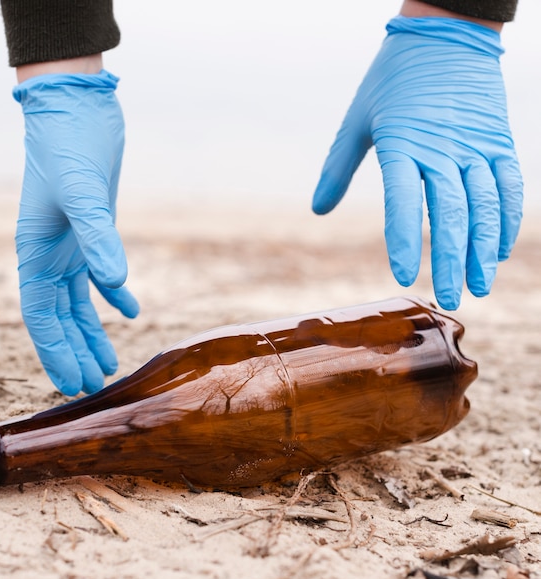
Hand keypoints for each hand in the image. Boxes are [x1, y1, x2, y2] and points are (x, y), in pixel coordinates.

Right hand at [13, 69, 138, 395]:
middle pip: (60, 317)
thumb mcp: (84, 193)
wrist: (78, 108)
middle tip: (92, 386)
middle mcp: (49, 253)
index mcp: (35, 251)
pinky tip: (130, 311)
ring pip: (79, 301)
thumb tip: (117, 288)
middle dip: (74, 352)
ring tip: (108, 363)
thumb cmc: (69, 145)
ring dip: (92, 331)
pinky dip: (114, 293)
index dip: (56, 352)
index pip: (42, 316)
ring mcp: (72, 243)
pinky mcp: (95, 231)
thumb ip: (100, 239)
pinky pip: (101, 272)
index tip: (71, 386)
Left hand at [312, 16, 522, 308]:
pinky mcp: (499, 141)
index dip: (403, 239)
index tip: (402, 276)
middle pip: (449, 213)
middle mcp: (443, 149)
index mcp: (402, 144)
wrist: (446, 32)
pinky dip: (506, 220)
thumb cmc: (392, 80)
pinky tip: (497, 252)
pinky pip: (508, 186)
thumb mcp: (357, 119)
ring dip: (482, 250)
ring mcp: (476, 145)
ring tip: (478, 287)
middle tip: (447, 298)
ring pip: (484, 205)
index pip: (402, 201)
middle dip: (449, 260)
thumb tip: (318, 209)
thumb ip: (337, 167)